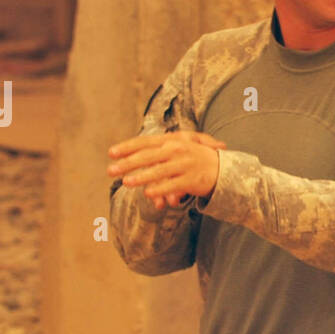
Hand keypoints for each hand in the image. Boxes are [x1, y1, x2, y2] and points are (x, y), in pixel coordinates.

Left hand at [107, 130, 226, 209]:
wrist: (224, 168)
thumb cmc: (195, 159)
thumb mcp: (178, 148)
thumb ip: (158, 153)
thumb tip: (134, 158)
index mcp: (171, 140)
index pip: (145, 142)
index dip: (127, 147)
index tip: (111, 153)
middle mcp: (177, 150)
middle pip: (148, 156)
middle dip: (128, 163)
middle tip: (111, 170)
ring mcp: (185, 164)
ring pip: (159, 171)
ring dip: (141, 177)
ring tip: (126, 183)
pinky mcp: (192, 179)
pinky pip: (173, 185)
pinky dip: (161, 189)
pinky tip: (148, 193)